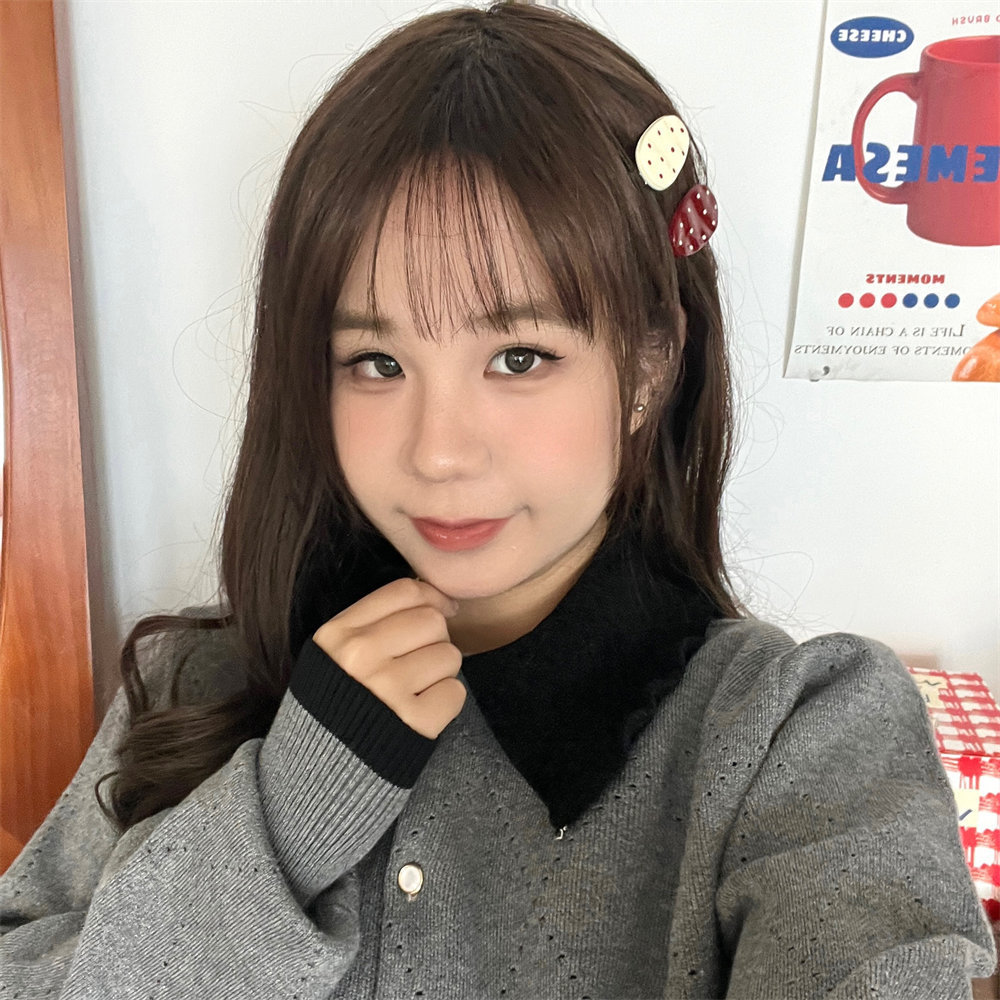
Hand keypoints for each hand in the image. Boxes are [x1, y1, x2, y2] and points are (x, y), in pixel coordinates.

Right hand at [313, 578, 466, 739]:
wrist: (321, 770)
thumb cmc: (338, 704)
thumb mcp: (335, 654)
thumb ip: (374, 622)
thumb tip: (434, 597)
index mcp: (338, 635)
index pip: (404, 591)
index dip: (433, 596)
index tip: (443, 610)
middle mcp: (361, 657)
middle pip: (432, 620)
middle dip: (435, 639)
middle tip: (420, 662)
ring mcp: (387, 690)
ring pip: (449, 655)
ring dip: (442, 671)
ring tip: (417, 689)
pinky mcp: (413, 723)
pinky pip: (455, 692)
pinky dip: (446, 701)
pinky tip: (422, 710)